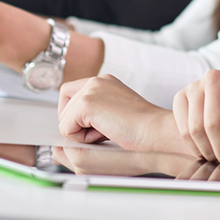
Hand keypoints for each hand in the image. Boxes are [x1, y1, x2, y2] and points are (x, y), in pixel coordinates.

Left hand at [57, 75, 180, 152]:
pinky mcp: (87, 102)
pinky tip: (104, 134)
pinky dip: (81, 138)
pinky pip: (65, 127)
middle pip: (63, 105)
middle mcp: (96, 81)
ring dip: (80, 133)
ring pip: (63, 118)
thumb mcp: (113, 118)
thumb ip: (90, 117)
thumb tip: (63, 133)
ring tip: (107, 132)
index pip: (71, 95)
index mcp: (104, 82)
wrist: (157, 133)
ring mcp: (91, 89)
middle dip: (76, 125)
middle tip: (102, 131)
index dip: (76, 116)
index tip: (96, 129)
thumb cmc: (142, 133)